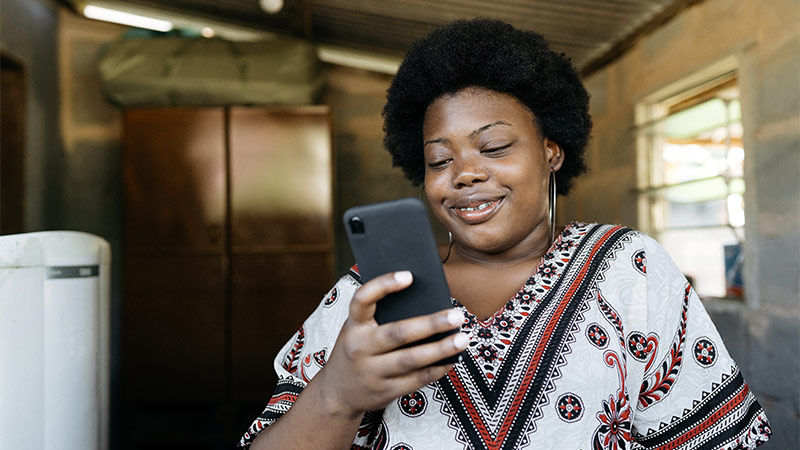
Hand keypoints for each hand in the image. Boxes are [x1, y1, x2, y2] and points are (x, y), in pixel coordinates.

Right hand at [316, 271, 467, 418]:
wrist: (338, 392)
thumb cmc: (355, 350)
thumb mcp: (357, 329)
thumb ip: (381, 316)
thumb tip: (426, 304)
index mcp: (353, 325)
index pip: (363, 299)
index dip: (384, 285)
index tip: (408, 276)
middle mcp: (360, 348)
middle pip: (398, 333)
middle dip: (431, 324)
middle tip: (456, 315)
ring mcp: (372, 372)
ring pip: (411, 359)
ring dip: (441, 349)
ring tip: (462, 339)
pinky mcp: (385, 391)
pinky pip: (416, 379)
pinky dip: (437, 369)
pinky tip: (451, 359)